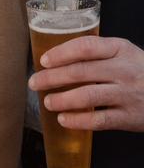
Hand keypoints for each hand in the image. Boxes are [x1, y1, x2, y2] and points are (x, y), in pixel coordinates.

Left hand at [29, 36, 143, 131]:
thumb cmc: (139, 70)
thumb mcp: (123, 52)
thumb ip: (98, 51)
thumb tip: (56, 54)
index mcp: (120, 49)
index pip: (85, 47)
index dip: (61, 53)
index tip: (43, 60)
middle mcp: (124, 70)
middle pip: (81, 72)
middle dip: (52, 77)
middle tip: (35, 82)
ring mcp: (128, 94)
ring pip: (88, 96)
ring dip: (62, 99)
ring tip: (48, 102)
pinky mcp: (130, 117)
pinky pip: (100, 120)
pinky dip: (79, 120)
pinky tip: (64, 119)